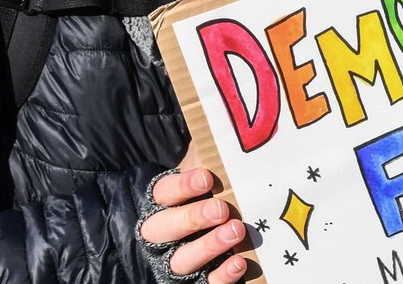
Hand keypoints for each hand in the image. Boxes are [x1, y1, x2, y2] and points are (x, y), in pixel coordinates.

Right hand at [139, 168, 246, 282]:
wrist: (216, 228)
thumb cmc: (211, 194)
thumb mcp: (207, 172)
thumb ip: (211, 157)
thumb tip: (231, 133)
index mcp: (163, 203)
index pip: (163, 193)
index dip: (182, 186)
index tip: (207, 178)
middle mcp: (163, 235)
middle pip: (162, 229)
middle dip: (192, 218)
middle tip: (222, 209)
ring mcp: (178, 260)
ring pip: (181, 260)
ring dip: (208, 246)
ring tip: (236, 231)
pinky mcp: (197, 281)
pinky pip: (206, 283)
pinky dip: (222, 275)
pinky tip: (240, 262)